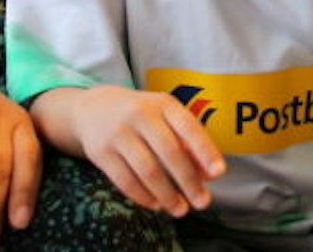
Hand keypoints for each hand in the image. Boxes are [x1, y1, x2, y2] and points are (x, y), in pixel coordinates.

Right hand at [36, 83, 226, 216]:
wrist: (94, 109)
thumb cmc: (142, 116)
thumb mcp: (165, 117)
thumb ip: (188, 142)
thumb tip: (209, 174)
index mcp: (163, 104)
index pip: (189, 127)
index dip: (205, 151)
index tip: (219, 173)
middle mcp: (140, 114)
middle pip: (169, 152)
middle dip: (188, 181)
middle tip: (202, 202)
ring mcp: (118, 132)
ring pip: (147, 170)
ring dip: (167, 195)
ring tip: (180, 209)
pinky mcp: (100, 152)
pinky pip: (125, 180)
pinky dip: (143, 196)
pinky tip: (156, 204)